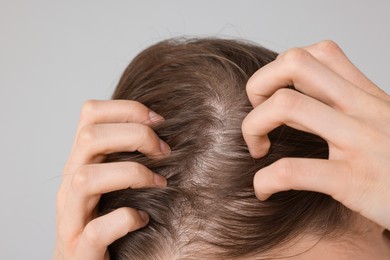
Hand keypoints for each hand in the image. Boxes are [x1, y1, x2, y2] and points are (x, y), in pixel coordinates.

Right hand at [54, 100, 168, 259]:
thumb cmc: (104, 219)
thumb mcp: (110, 181)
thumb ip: (123, 155)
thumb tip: (162, 128)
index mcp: (80, 163)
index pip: (90, 114)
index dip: (126, 109)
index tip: (159, 121)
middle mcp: (70, 185)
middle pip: (89, 138)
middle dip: (135, 136)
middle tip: (164, 151)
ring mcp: (71, 218)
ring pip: (85, 179)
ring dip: (131, 173)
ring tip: (159, 181)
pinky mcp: (79, 250)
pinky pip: (96, 230)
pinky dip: (125, 220)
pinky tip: (142, 220)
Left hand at [242, 40, 389, 228]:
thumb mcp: (383, 123)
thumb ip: (348, 107)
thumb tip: (302, 101)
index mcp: (366, 96)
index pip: (317, 53)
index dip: (281, 70)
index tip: (273, 98)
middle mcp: (363, 109)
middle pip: (294, 63)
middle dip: (258, 86)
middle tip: (257, 116)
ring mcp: (359, 142)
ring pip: (286, 105)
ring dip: (253, 126)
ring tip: (256, 149)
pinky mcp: (355, 181)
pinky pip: (291, 171)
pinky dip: (265, 180)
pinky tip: (263, 190)